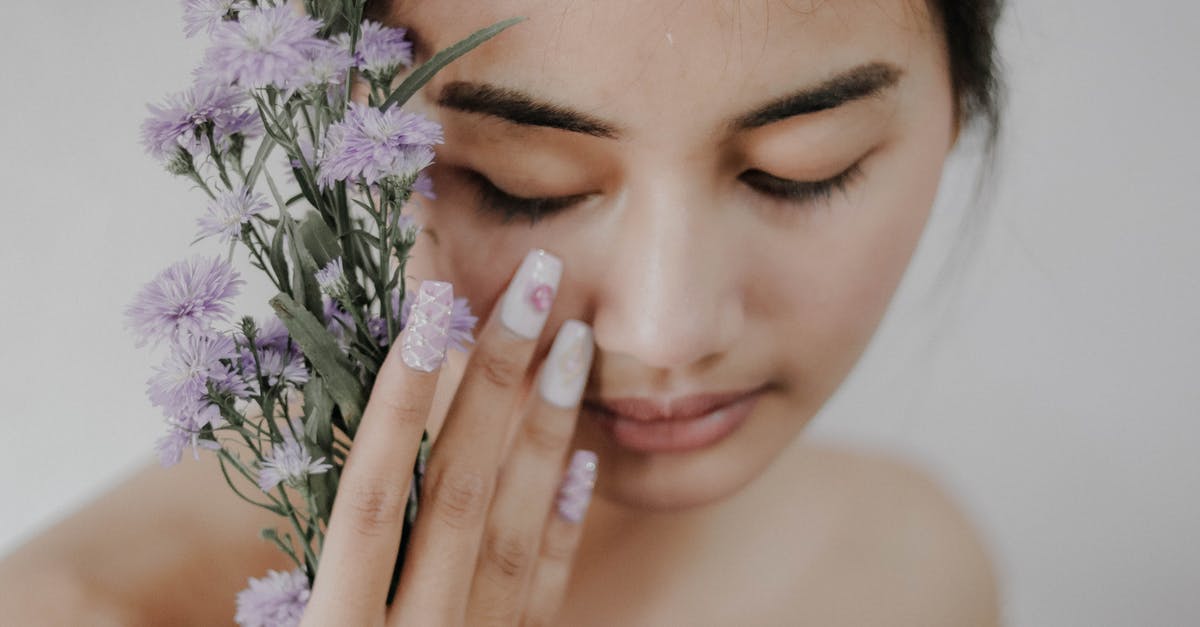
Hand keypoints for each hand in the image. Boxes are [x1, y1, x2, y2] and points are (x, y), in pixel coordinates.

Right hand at [300, 249, 597, 626]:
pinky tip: (579, 464)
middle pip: (456, 496)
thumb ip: (307, 571)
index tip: (429, 310)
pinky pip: (541, 599)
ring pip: (512, 537)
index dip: (396, 404)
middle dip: (495, 383)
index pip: (366, 501)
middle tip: (535, 285)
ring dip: (543, 434)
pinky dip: (558, 531)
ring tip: (572, 345)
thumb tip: (338, 466)